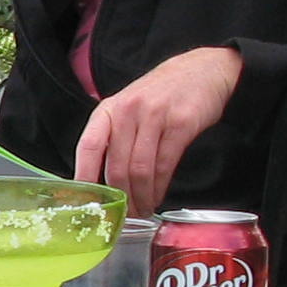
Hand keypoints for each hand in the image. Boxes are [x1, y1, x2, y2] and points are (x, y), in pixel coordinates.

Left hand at [72, 45, 245, 214]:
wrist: (202, 71)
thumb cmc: (160, 95)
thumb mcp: (127, 107)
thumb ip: (113, 137)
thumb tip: (98, 179)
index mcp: (108, 110)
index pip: (88, 147)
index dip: (84, 177)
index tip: (86, 201)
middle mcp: (128, 111)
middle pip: (116, 166)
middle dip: (120, 198)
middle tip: (123, 215)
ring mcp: (154, 116)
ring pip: (140, 170)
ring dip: (140, 197)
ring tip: (142, 210)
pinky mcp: (180, 124)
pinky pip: (164, 165)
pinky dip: (159, 187)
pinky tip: (157, 196)